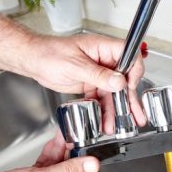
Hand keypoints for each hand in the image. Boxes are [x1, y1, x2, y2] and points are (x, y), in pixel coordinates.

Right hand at [0, 132, 95, 171]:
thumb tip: (92, 165)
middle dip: (74, 152)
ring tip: (67, 134)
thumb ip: (69, 170)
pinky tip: (54, 142)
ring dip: (62, 149)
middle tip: (77, 136)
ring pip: (58, 163)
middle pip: (71, 169)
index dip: (88, 166)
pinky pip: (47, 162)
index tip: (90, 150)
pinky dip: (50, 152)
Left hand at [27, 34, 145, 133]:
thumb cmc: (49, 54)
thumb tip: (119, 81)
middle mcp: (103, 60)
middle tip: (137, 114)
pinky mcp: (91, 84)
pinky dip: (104, 110)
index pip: (128, 54)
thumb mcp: (75, 65)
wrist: (34, 62)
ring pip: (113, 92)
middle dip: (130, 98)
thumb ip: (98, 74)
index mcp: (102, 47)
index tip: (130, 86)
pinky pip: (102, 98)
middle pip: (124, 78)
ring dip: (117, 109)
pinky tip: (107, 121)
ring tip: (121, 124)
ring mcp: (98, 73)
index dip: (133, 70)